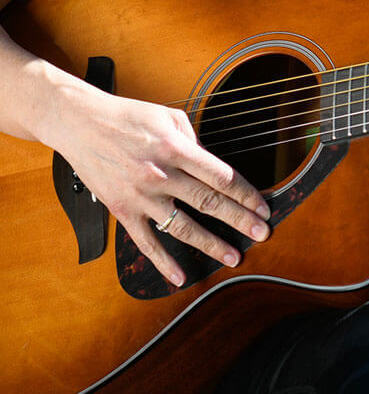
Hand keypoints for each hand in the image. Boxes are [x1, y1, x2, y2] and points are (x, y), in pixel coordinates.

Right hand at [45, 81, 269, 286]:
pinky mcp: (123, 211)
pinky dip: (164, 263)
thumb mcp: (169, 116)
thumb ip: (193, 140)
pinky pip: (147, 243)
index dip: (246, 194)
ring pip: (183, 227)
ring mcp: (142, 196)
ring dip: (212, 244)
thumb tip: (210, 165)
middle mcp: (161, 174)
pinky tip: (180, 277)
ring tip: (234, 256)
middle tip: (262, 233)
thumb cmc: (128, 116)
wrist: (81, 124)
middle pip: (209, 202)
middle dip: (240, 220)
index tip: (262, 206)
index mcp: (176, 148)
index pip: (221, 176)